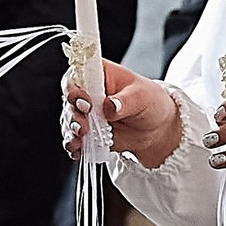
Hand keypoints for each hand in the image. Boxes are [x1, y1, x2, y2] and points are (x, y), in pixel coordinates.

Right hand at [68, 56, 182, 169]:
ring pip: (69, 121)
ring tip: (79, 141)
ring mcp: (86, 113)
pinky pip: (75, 139)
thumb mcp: (142, 97)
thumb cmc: (150, 102)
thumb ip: (125, 101)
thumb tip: (110, 106)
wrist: (156, 128)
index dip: (75, 89)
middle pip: (69, 101)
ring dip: (71, 132)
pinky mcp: (87, 131)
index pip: (77, 75)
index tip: (85, 102)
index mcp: (99, 74)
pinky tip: (78, 151)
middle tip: (83, 127)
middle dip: (73, 116)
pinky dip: (75, 146)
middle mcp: (88, 91)